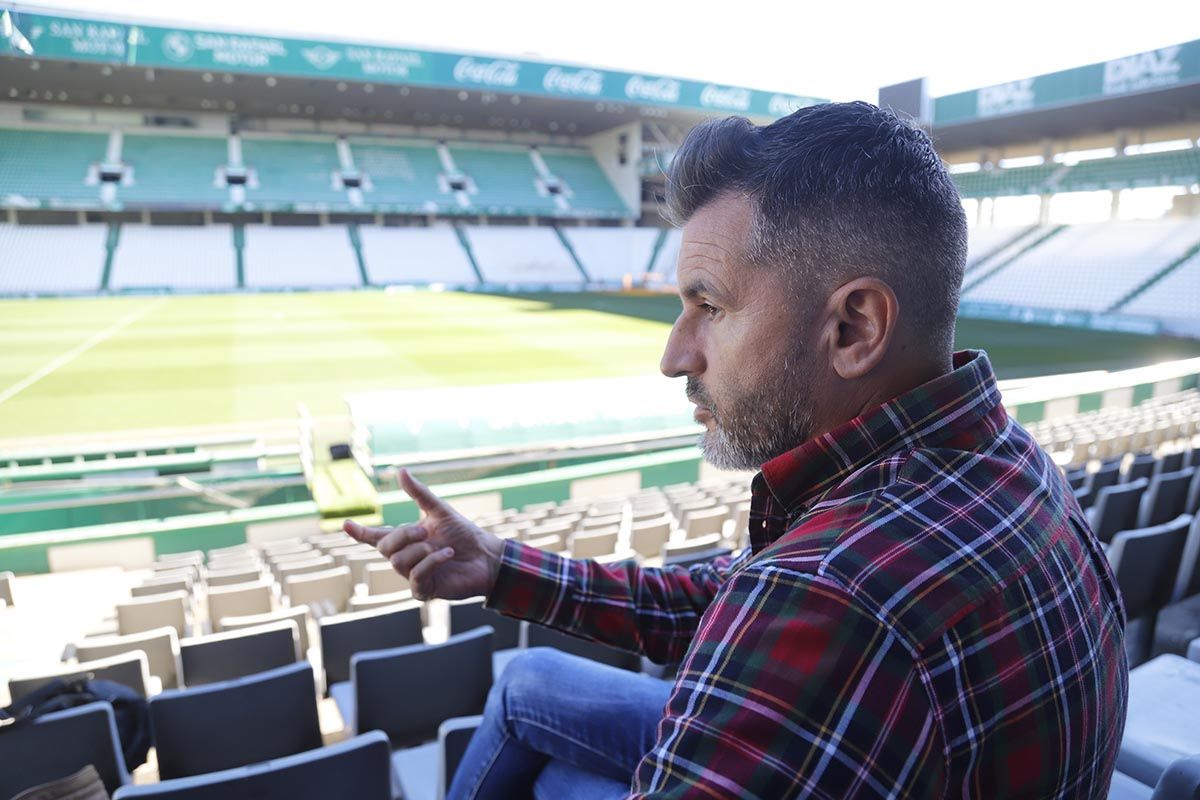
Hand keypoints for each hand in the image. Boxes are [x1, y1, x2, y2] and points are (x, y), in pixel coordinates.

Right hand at [343, 469, 503, 600]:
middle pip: (385, 548)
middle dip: (403, 536)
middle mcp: (405, 558)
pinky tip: (447, 555)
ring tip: (442, 547)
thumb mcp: (440, 511)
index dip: (360, 532)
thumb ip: (419, 494)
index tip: (345, 524)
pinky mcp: (425, 590)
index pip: (376, 537)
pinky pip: (416, 577)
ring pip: (398, 562)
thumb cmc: (463, 534)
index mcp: (406, 540)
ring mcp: (413, 576)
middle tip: (425, 532)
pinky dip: (432, 562)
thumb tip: (400, 471)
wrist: (486, 555)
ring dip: (421, 550)